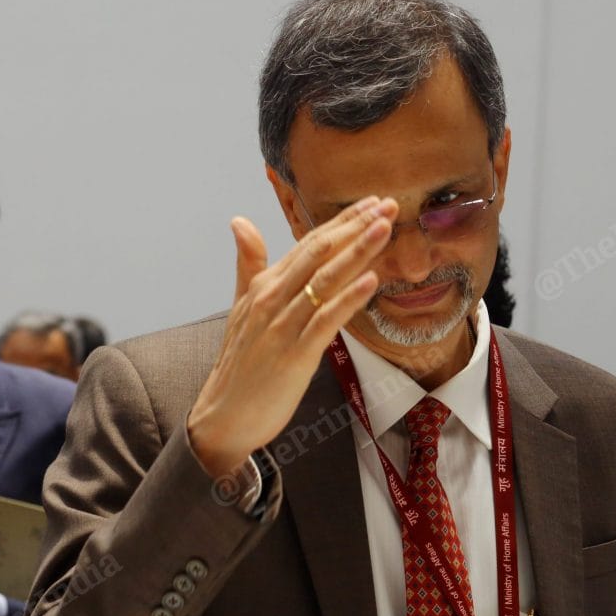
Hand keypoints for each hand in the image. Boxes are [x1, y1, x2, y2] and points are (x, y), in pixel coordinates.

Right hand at [187, 196, 397, 476]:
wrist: (226, 413)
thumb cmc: (241, 362)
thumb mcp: (242, 306)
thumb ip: (248, 263)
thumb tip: (240, 221)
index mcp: (265, 284)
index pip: (310, 243)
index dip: (342, 222)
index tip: (373, 202)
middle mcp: (273, 298)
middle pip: (320, 253)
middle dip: (356, 227)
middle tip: (389, 206)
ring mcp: (283, 325)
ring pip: (325, 280)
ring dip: (357, 252)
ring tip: (384, 229)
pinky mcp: (295, 353)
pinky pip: (325, 320)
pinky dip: (348, 298)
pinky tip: (371, 281)